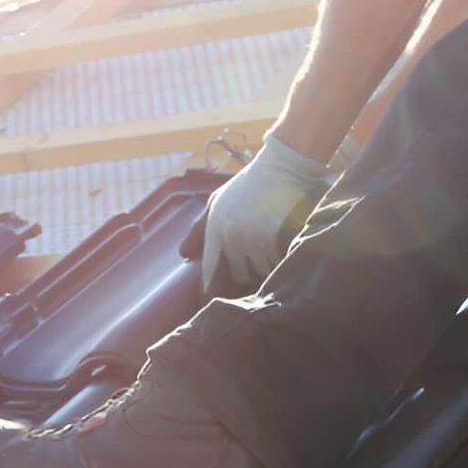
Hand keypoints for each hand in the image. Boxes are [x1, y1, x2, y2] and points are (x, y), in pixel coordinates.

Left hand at [200, 134, 336, 293]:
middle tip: (256, 259)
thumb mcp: (217, 202)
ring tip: (272, 247)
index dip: (211, 287)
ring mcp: (256, 239)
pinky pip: (279, 262)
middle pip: (240, 275)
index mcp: (216, 229)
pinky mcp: (277, 239)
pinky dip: (282, 258)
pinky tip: (284, 244)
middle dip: (248, 271)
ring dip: (268, 265)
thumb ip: (198, 229)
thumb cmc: (248, 185)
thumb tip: (183, 255)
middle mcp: (233, 237)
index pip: (210, 269)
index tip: (211, 299)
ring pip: (262, 271)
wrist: (282, 167)